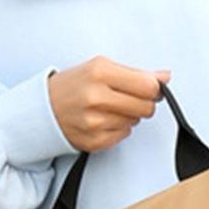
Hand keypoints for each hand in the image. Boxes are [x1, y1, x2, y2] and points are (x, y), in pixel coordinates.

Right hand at [48, 55, 169, 151]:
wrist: (43, 109)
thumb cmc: (73, 86)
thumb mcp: (100, 68)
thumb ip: (135, 73)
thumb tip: (165, 76)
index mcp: (99, 72)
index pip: (148, 86)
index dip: (154, 89)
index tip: (150, 88)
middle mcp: (96, 97)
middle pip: (146, 107)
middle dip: (143, 103)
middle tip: (128, 98)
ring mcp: (94, 121)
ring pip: (135, 122)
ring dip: (128, 116)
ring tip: (109, 108)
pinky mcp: (94, 141)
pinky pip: (124, 136)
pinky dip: (118, 129)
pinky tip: (103, 120)